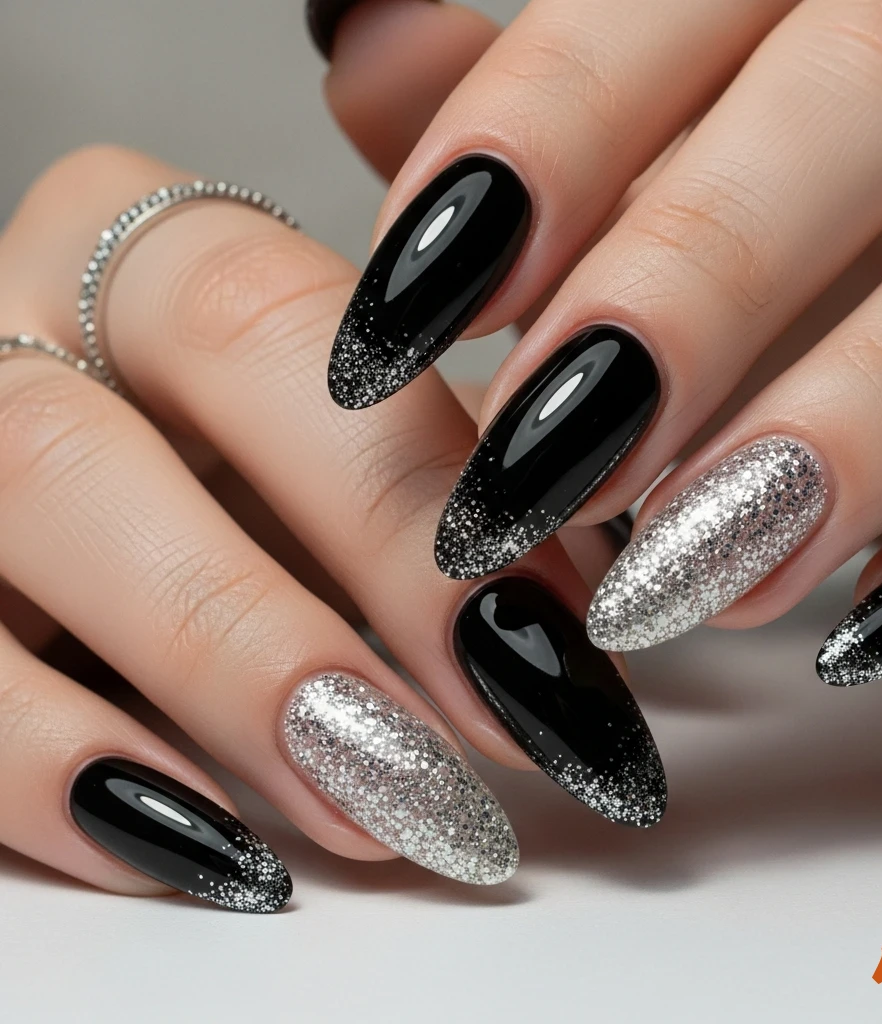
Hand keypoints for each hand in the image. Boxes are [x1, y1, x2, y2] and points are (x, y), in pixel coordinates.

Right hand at [0, 31, 666, 908]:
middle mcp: (47, 309)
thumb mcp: (341, 460)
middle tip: (506, 715)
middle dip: (380, 538)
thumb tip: (573, 614)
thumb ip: (451, 499)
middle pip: (206, 348)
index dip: (435, 471)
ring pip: (44, 490)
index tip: (558, 631)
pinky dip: (60, 773)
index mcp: (174, 252)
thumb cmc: (240, 478)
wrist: (100, 498)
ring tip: (380, 800)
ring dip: (240, 668)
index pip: (316, 307)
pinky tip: (204, 842)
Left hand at [312, 0, 881, 684]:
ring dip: (845, 438)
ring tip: (687, 578)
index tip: (415, 310)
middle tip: (542, 475)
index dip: (539, 136)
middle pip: (875, 80)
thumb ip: (541, 91)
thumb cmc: (782, 179)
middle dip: (694, 290)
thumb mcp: (661, 109)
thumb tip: (370, 44)